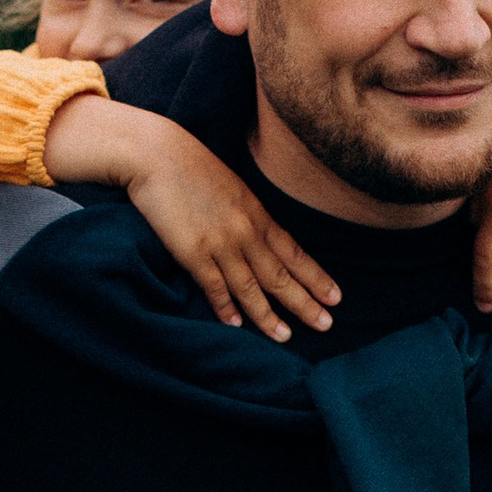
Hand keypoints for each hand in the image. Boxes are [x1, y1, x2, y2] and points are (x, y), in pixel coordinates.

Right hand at [46, 96, 340, 341]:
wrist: (156, 154)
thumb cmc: (189, 166)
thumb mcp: (231, 187)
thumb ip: (245, 213)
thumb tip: (257, 233)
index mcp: (256, 213)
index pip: (294, 252)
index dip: (316, 276)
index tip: (335, 297)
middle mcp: (246, 231)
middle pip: (280, 274)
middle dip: (305, 302)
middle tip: (326, 325)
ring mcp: (221, 243)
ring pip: (251, 287)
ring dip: (268, 315)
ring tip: (285, 337)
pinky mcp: (193, 252)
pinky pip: (215, 286)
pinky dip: (226, 307)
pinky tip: (236, 325)